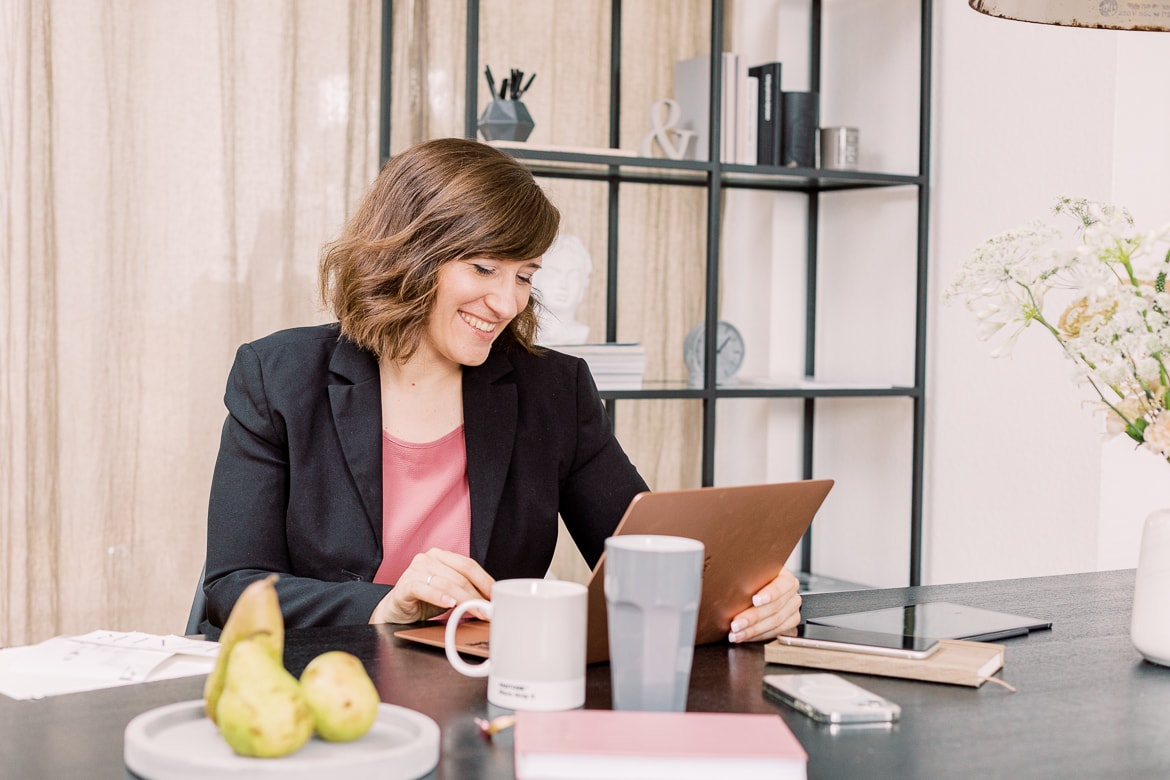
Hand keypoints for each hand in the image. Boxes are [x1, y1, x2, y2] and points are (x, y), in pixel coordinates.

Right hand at [369, 548, 494, 624]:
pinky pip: (425, 589)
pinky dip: (439, 597)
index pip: (468, 564)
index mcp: (441, 556)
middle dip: (477, 594)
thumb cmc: (423, 600)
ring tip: (476, 611)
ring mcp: (415, 570)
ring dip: (465, 600)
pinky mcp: (405, 585)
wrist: (395, 611)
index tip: (495, 595)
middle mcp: (428, 559)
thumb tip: (489, 600)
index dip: (484, 580)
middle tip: (488, 609)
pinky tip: (449, 604)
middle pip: (460, 575)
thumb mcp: (448, 593)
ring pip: (447, 583)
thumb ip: (465, 590)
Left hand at [727, 568, 801, 642]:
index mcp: (785, 578)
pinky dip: (757, 636)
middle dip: (753, 618)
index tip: (755, 600)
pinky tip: (744, 636)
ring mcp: (792, 610)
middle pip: (775, 608)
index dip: (768, 594)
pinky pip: (775, 632)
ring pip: (775, 623)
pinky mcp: (790, 623)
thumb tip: (731, 581)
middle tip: (736, 624)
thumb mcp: (751, 573)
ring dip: (753, 630)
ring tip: (736, 634)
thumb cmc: (754, 580)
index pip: (780, 586)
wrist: (762, 588)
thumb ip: (746, 577)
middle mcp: (792, 594)